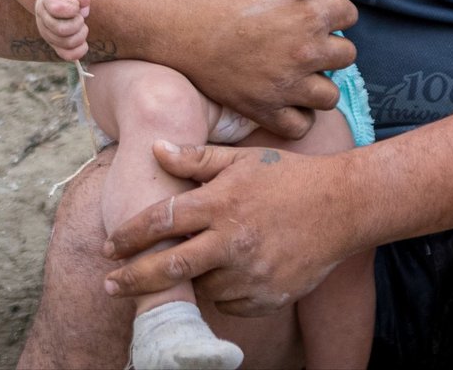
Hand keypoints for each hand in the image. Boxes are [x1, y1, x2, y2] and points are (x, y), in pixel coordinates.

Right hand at [34, 0, 89, 61]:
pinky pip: (65, 55)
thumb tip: (84, 6)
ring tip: (81, 26)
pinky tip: (83, 42)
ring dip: (80, 35)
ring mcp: (46, 33)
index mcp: (46, 0)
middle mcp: (43, 18)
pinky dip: (78, 51)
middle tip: (80, 16)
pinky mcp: (53, 43)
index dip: (72, 8)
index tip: (76, 4)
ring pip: (65, 43)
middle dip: (78, 23)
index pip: (57, 8)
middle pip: (61, 29)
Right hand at [69, 0, 357, 139]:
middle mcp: (305, 50)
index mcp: (310, 11)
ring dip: (318, 86)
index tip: (317, 17)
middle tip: (307, 47)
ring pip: (329, 96)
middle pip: (346, 55)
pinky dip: (296, 117)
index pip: (349, 15)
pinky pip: (299, 126)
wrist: (177, 20)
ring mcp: (286, 83)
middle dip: (330, 49)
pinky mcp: (263, 107)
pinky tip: (284, 101)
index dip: (334, 14)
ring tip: (300, 78)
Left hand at [103, 141, 352, 314]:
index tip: (109, 247)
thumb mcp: (242, 159)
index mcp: (221, 202)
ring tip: (203, 259)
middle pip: (169, 268)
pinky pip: (230, 303)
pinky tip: (234, 270)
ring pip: (202, 287)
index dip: (129, 236)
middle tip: (110, 285)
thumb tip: (156, 149)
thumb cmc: (288, 176)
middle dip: (132, 279)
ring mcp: (251, 272)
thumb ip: (197, 158)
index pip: (162, 221)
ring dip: (192, 278)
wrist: (343, 206)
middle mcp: (232, 240)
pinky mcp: (268, 296)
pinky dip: (224, 291)